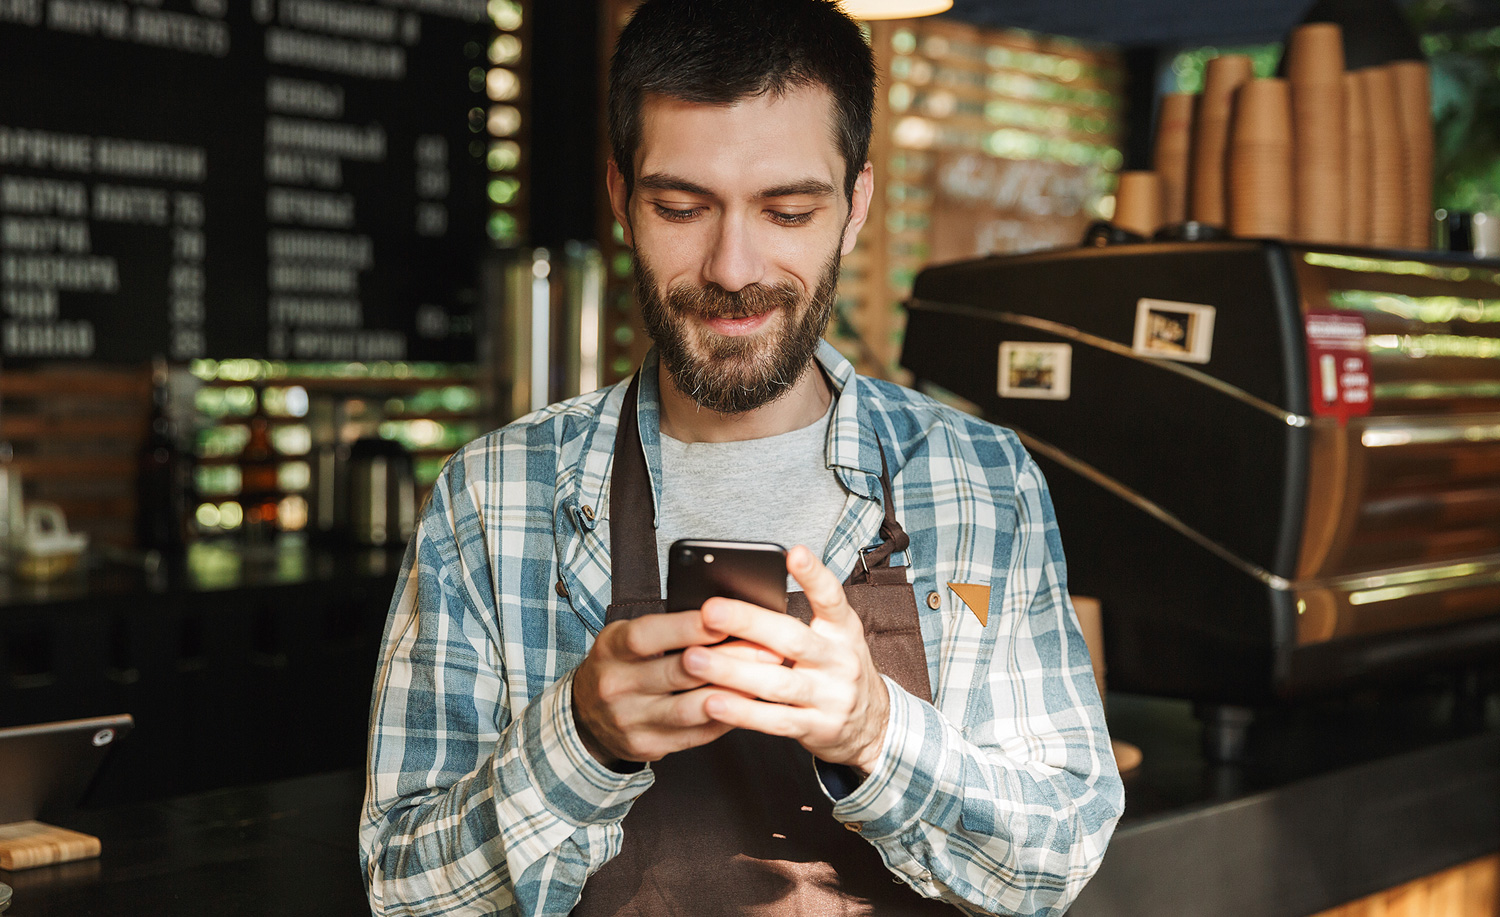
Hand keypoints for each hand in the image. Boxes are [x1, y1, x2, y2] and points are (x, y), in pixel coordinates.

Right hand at [572, 610, 779, 767]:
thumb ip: (665, 627)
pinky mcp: (647, 746)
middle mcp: (616, 685)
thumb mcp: (627, 636)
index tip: (725, 618)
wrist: (586, 716)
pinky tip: (749, 704)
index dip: (687, 627)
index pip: (648, 635)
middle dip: (727, 659)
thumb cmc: (621, 664)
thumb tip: (723, 614)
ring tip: (766, 678)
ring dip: (732, 693)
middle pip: (678, 672)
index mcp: (611, 648)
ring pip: (691, 708)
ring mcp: (630, 720)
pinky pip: (696, 734)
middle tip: (767, 648)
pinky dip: (726, 718)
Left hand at [682, 545, 890, 773]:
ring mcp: (831, 697)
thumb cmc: (836, 669)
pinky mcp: (818, 728)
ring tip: (693, 659)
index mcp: (843, 630)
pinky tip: (712, 702)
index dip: (814, 576)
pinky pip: (774, 720)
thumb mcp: (833, 638)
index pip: (832, 598)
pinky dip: (742, 711)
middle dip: (748, 623)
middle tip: (709, 610)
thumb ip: (795, 620)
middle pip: (793, 639)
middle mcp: (840, 661)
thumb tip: (737, 598)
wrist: (874, 723)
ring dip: (732, 670)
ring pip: (777, 681)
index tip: (793, 554)